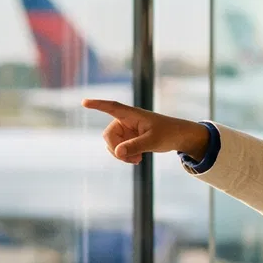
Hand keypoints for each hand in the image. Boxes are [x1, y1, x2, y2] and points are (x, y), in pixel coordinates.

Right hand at [83, 99, 207, 163]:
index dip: (97, 105)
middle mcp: (126, 121)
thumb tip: (117, 152)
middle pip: (108, 135)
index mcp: (132, 114)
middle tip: (130, 159)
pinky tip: (138, 159)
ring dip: (121, 155)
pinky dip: (125, 156)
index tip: (84, 102)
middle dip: (116, 149)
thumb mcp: (153, 140)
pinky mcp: (128, 139)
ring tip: (137, 160)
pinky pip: (118, 149)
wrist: (178, 137)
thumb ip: (135, 146)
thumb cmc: (168, 133)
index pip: (112, 107)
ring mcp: (126, 130)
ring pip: (112, 145)